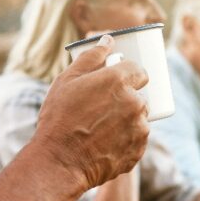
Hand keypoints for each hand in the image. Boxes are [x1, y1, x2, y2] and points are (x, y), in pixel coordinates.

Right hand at [35, 35, 148, 188]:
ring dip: (126, 120)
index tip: (116, 82)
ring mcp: (139, 129)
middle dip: (125, 99)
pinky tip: (104, 143)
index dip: (128, 75)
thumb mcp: (67, 80)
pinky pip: (136, 140)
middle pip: (140, 95)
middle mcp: (135, 103)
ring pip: (139, 119)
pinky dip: (125, 140)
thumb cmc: (60, 117)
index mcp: (119, 81)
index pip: (138, 70)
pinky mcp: (138, 151)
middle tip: (102, 108)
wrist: (60, 160)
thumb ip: (91, 56)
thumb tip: (108, 39)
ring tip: (101, 129)